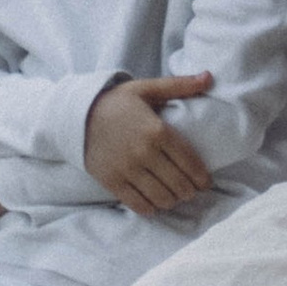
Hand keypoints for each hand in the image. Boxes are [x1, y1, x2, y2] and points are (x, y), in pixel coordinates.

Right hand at [84, 73, 216, 215]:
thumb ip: (179, 85)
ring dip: (172, 201)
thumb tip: (209, 77)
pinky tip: (155, 204)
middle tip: (192, 191)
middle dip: (190, 191)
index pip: (189, 162)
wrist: (76, 114)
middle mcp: (144, 152)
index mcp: (157, 131)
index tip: (206, 183)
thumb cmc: (116, 101)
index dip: (202, 178)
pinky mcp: (111, 181)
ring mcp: (127, 169)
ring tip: (175, 197)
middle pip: (178, 184)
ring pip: (161, 197)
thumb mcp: (147, 88)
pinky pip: (137, 203)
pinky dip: (150, 208)